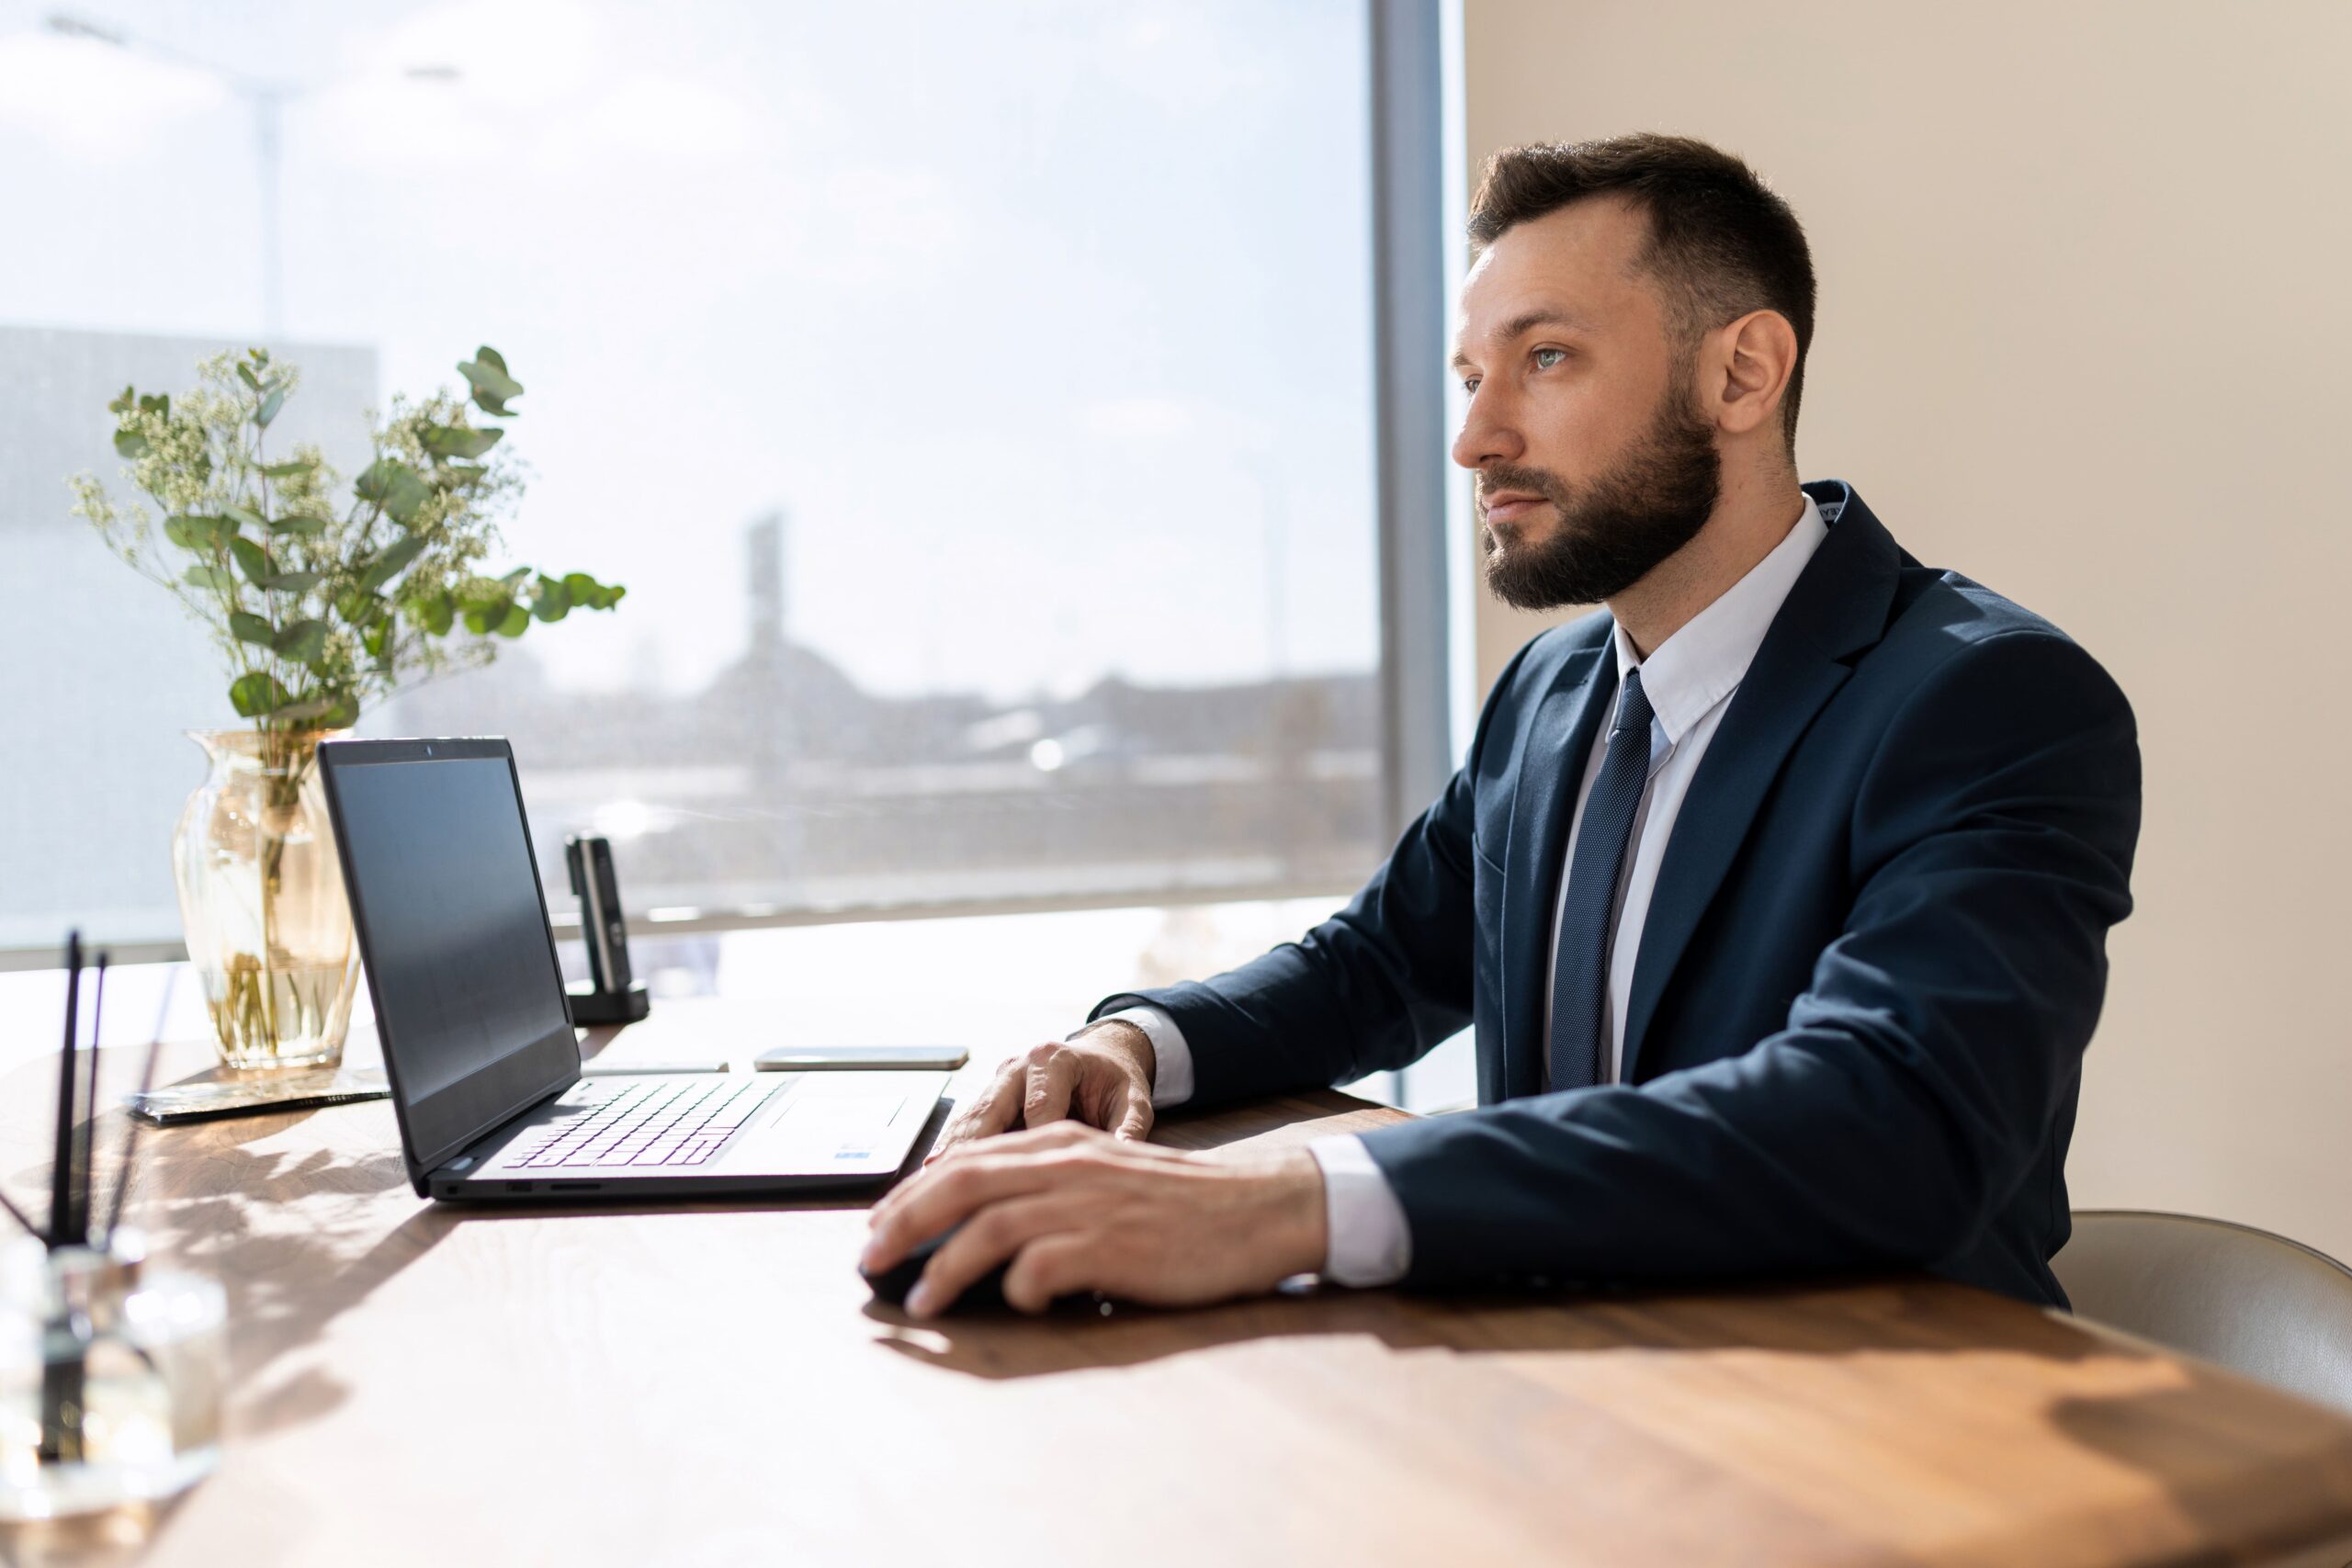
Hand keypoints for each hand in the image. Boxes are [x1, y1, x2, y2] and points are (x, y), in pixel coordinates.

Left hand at [862, 1122, 1327, 1316]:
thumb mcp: (1106, 1175)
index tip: (878, 1228)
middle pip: (960, 1186)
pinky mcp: (1114, 1247)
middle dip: (904, 1225)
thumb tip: (980, 1223)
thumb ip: (1048, 1186)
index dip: (910, 1196)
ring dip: (945, 1267)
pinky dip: (1017, 1289)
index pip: (964, 1161)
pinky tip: (1016, 1305)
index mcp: (1060, 1144)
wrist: (1258, 1208)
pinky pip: (1042, 1268)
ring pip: (990, 1227)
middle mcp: (1066, 1165)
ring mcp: (1089, 1204)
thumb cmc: (1181, 1204)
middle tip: (870, 1263)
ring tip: (921, 1302)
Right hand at [925, 1020, 1155, 1162]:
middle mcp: (1020, 1065)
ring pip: (969, 1119)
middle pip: (990, 1110)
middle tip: (951, 1181)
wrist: (1102, 1060)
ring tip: (929, 1184)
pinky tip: (931, 1179)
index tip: (1025, 1178)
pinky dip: (949, 1151)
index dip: (1031, 1144)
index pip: (1039, 1106)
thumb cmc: (1115, 1083)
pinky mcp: (988, 1099)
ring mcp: (999, 1082)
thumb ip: (1128, 1129)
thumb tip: (1123, 1161)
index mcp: (1055, 1059)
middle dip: (970, 1147)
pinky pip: (965, 1126)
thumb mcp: (1133, 1101)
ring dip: (949, 1152)